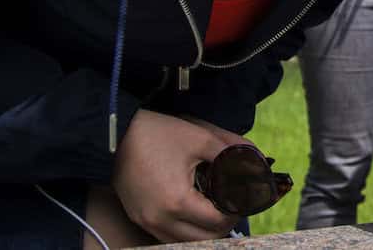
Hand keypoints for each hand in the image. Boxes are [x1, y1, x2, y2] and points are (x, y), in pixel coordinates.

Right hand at [111, 109, 240, 241]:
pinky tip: (195, 210)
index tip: (244, 198)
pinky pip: (168, 235)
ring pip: (185, 241)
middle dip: (224, 224)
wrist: (115, 134)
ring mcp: (146, 221)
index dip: (237, 212)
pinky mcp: (138, 218)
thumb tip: (257, 159)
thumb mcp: (200, 138)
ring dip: (204, 230)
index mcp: (177, 202)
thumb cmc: (157, 134)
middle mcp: (160, 219)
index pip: (218, 222)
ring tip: (215, 207)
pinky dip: (186, 229)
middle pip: (204, 239)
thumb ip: (231, 150)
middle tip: (233, 204)